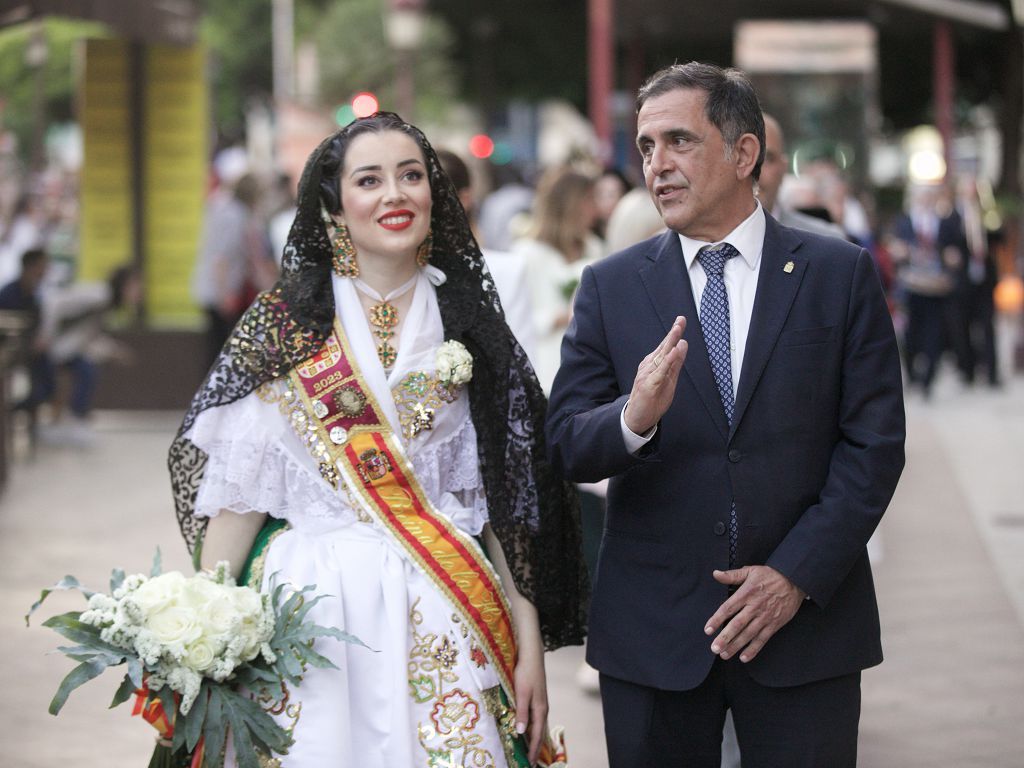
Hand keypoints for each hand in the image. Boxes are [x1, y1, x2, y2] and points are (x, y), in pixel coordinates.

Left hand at [513, 642, 547, 763]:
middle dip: (535, 747)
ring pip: (538, 726)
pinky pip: (536, 719)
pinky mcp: (537, 698)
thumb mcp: (521, 693)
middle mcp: (542, 709)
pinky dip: (532, 728)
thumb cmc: (526, 673)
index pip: (537, 735)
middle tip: (531, 761)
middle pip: (540, 733)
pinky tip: (527, 730)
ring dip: (534, 739)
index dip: (534, 749)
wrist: (532, 656)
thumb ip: (521, 713)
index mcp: (540, 710)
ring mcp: (541, 704)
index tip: (531, 762)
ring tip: (529, 750)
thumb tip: (520, 733)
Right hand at [623, 316, 687, 434]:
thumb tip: (683, 345)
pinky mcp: (648, 385)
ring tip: (677, 331)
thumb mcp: (669, 379)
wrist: (637, 418)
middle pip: (663, 347)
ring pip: (661, 357)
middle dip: (672, 333)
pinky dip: (667, 362)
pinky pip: (660, 372)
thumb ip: (675, 363)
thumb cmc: (652, 398)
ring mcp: (647, 375)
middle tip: (680, 320)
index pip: (666, 346)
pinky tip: (673, 353)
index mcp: (654, 364)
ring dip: (670, 343)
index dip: (674, 333)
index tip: (681, 320)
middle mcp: (649, 366)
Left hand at [704, 565, 805, 662]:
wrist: (794, 580)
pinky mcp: (774, 625)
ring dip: (736, 646)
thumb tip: (716, 574)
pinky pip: (762, 639)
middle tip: (715, 648)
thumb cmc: (771, 576)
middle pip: (737, 625)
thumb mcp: (750, 571)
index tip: (708, 630)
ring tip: (724, 654)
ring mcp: (765, 618)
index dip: (717, 620)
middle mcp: (754, 607)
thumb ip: (732, 575)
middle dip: (725, 637)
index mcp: (746, 594)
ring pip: (748, 634)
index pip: (728, 608)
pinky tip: (744, 657)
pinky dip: (753, 649)